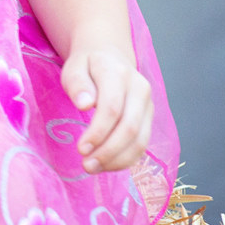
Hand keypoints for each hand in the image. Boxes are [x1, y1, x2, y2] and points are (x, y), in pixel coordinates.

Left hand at [61, 47, 152, 173]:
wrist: (110, 56)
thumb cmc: (87, 65)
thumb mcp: (74, 67)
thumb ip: (77, 84)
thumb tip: (84, 105)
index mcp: (118, 73)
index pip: (112, 108)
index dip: (98, 132)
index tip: (80, 149)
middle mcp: (140, 89)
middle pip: (129, 127)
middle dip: (108, 151)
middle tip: (86, 165)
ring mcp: (148, 105)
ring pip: (140, 140)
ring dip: (117, 160)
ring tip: (93, 168)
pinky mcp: (149, 119)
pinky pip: (142, 145)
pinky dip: (125, 159)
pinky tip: (106, 165)